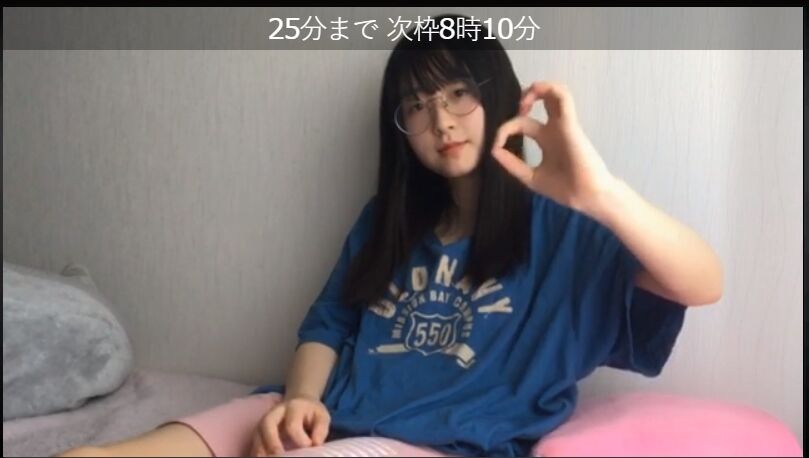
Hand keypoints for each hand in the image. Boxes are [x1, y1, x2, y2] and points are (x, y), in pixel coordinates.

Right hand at [249, 396, 329, 456]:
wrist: (300, 403)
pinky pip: (254, 442)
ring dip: (260, 450)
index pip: (292, 424)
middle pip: (267, 424)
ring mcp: (265, 421)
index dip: (299, 438)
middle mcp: (275, 412)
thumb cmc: (311, 413)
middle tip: (278, 455)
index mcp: (293, 407)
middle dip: (271, 441)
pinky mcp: (260, 431)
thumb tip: (315, 443)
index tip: (308, 446)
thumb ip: (320, 429)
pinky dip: (257, 452)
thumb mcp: (322, 417)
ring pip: (257, 434)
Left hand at [491, 81, 616, 215]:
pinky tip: (536, 91)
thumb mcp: (530, 176)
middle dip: (526, 97)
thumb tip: (493, 150)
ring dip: (538, 88)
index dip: (506, 129)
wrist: (586, 197)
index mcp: (546, 139)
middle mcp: (555, 129)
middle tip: (518, 107)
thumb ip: (512, 163)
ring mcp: (563, 125)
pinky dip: (550, 89)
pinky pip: (563, 98)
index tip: (497, 145)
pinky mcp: (570, 124)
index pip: (523, 123)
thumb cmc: (565, 188)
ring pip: (555, 94)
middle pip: (543, 100)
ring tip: (525, 99)